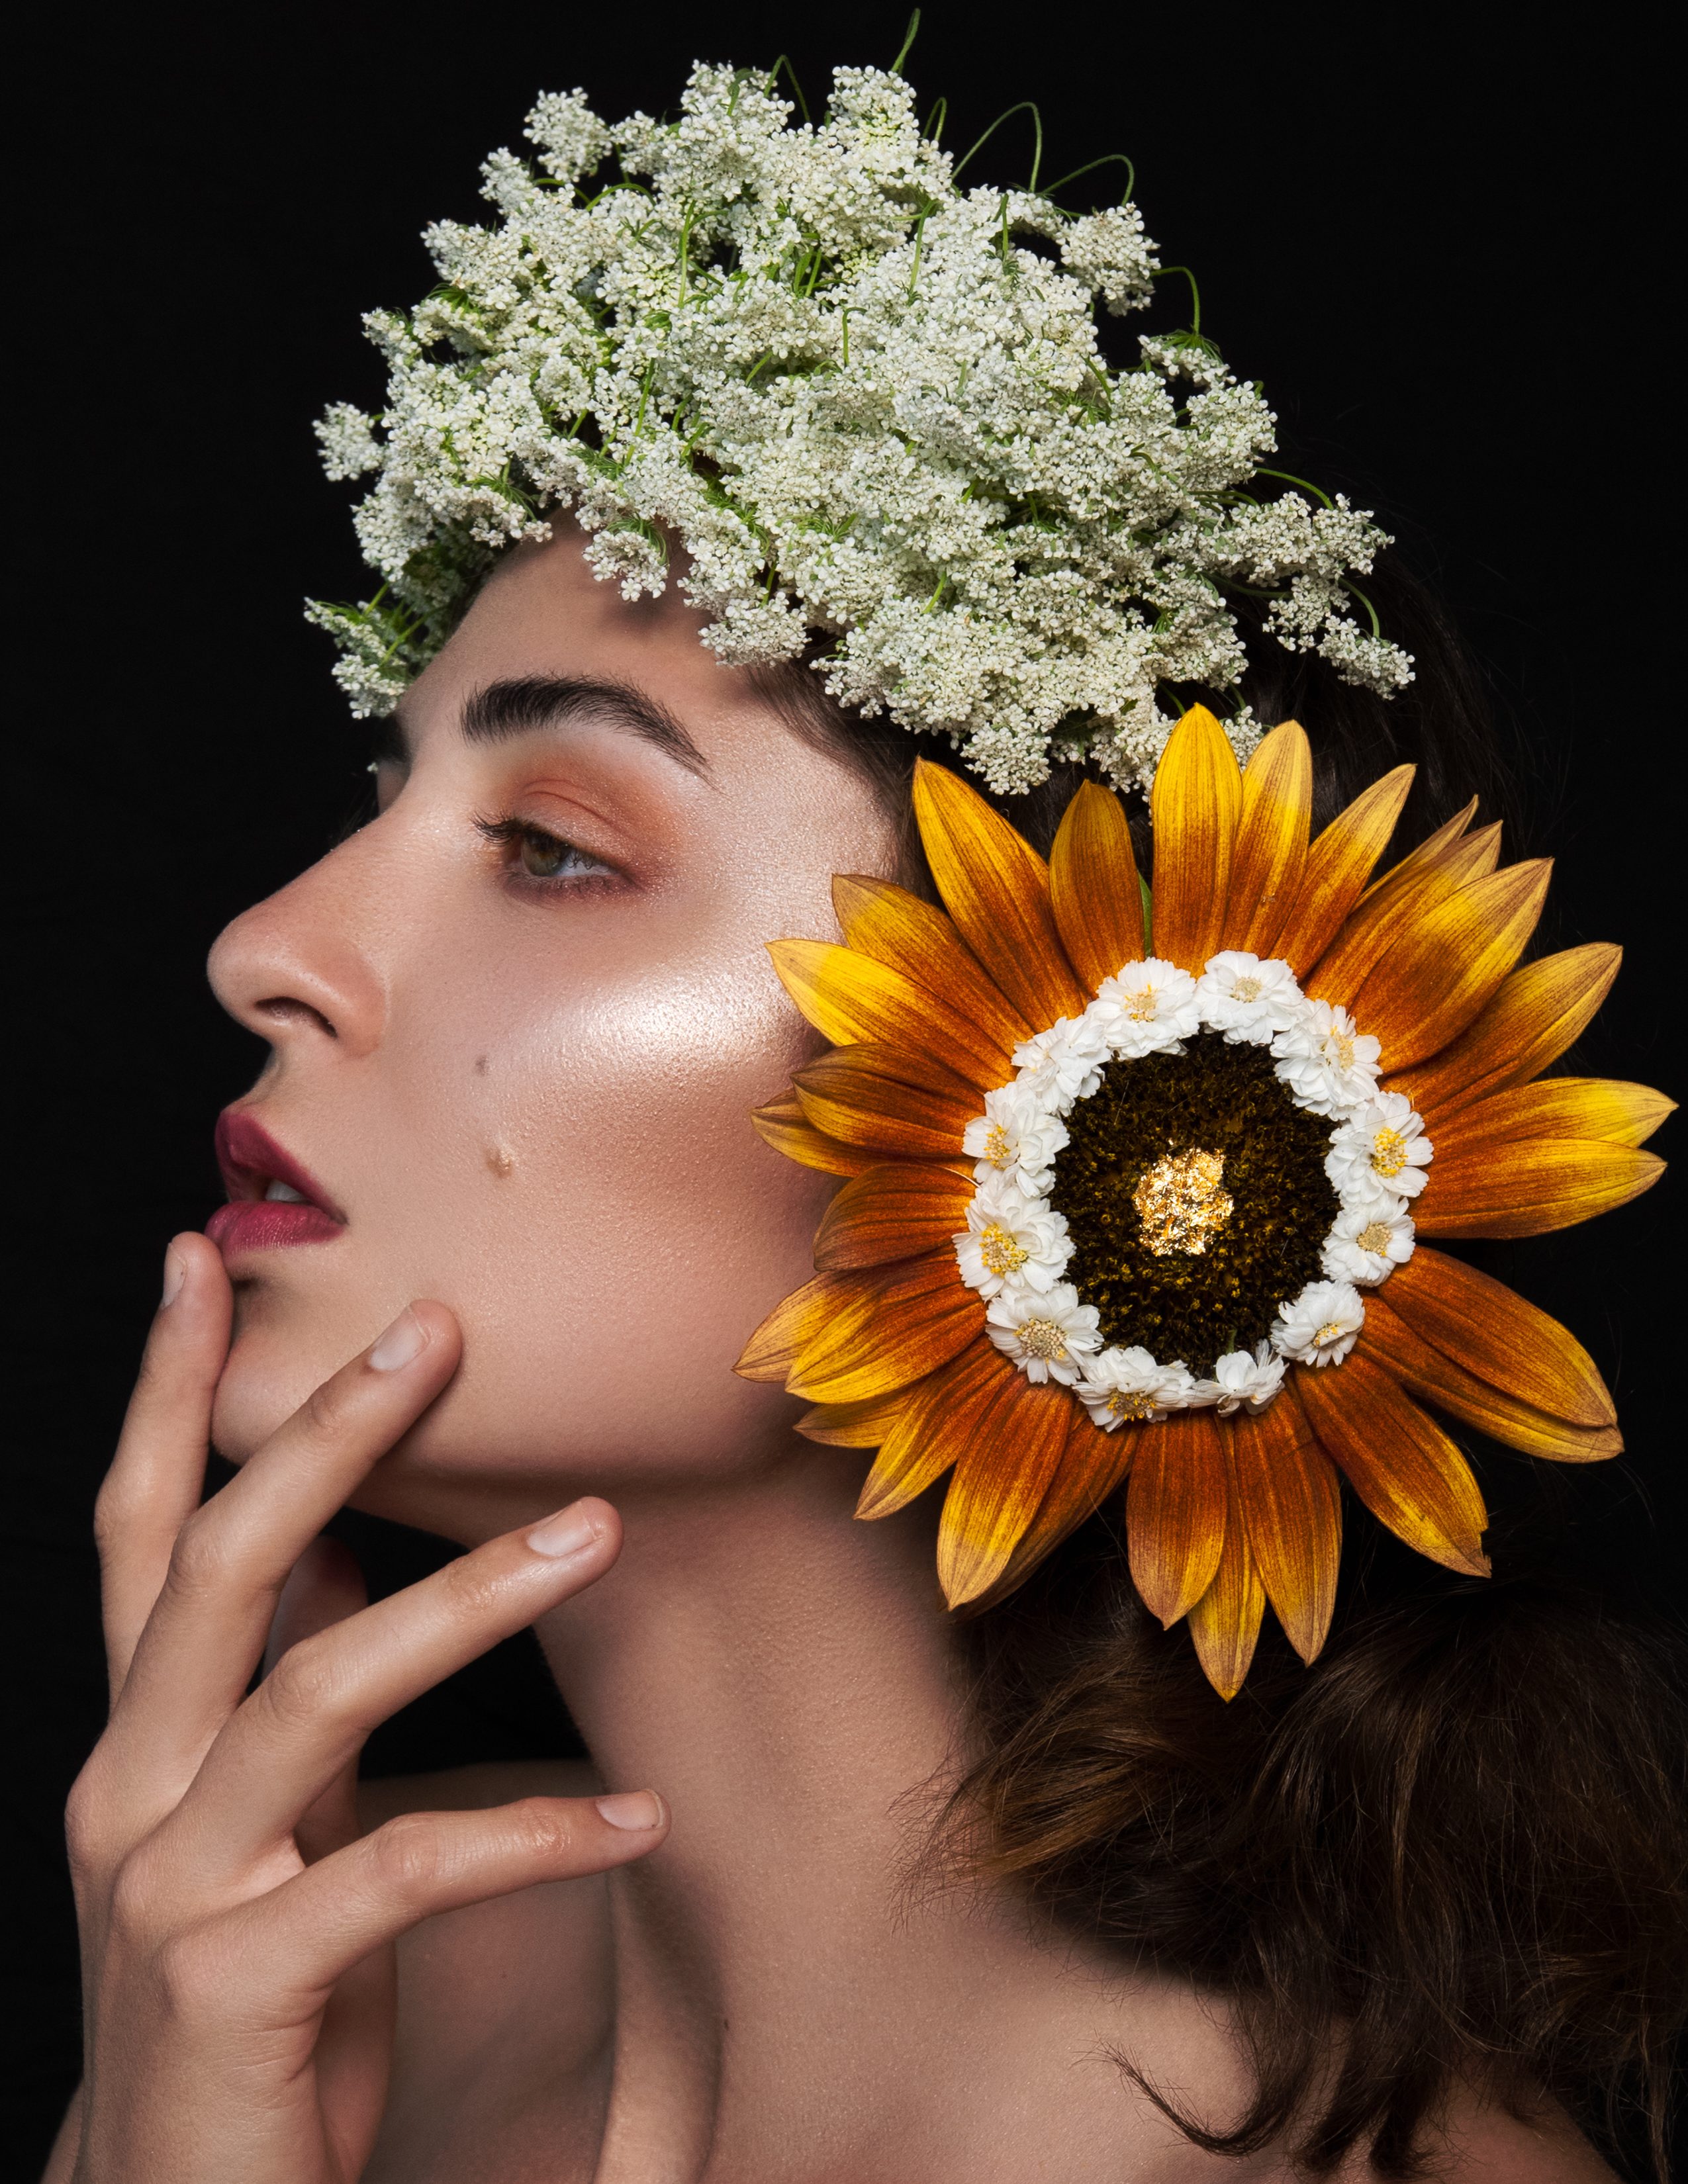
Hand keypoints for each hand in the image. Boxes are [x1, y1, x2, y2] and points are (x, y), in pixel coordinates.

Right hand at [59, 1234, 664, 2183]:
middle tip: (435, 1327)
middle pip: (220, 1569)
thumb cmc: (247, 1996)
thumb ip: (277, 1688)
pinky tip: (639, 1820)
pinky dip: (532, 1837)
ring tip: (598, 1532)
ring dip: (465, 1600)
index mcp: (137, 1739)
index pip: (138, 1531)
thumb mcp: (257, 1824)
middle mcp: (130, 1791)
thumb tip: (338, 1548)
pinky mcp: (241, 1987)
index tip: (197, 1258)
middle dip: (323, 1435)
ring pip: (316, 1693)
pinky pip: (404, 1875)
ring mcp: (172, 1889)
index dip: (164, 1393)